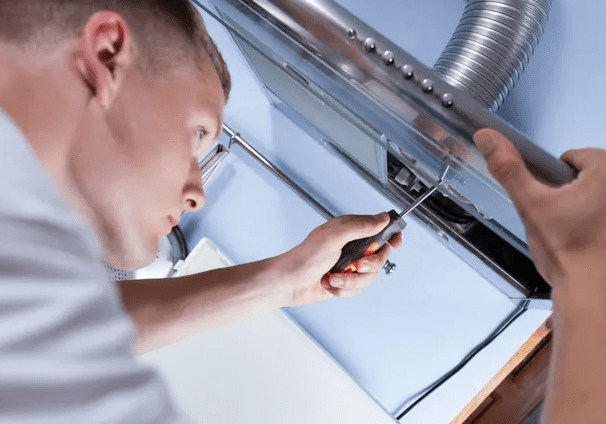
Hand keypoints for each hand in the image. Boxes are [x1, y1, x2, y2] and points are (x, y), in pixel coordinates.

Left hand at [277, 213, 401, 306]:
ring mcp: (349, 265)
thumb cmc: (305, 256)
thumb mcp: (334, 236)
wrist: (289, 283)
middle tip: (356, 265)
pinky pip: (358, 289)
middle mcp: (352, 246)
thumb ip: (360, 227)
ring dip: (351, 280)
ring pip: (370, 276)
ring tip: (333, 277)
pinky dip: (343, 289)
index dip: (391, 236)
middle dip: (369, 264)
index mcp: (350, 230)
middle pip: (380, 256)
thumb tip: (383, 218)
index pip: (380, 228)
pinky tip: (329, 284)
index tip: (395, 244)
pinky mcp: (345, 281)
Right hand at [474, 129, 605, 286]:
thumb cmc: (568, 252)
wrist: (591, 290)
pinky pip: (600, 216)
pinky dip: (595, 224)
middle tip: (562, 218)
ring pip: (596, 197)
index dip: (555, 177)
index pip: (574, 157)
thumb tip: (488, 138)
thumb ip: (508, 169)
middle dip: (572, 193)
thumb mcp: (530, 204)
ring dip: (585, 208)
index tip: (552, 199)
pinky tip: (588, 242)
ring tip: (575, 232)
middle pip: (587, 176)